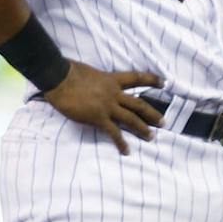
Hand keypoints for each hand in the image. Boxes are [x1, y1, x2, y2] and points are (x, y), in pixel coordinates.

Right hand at [44, 63, 163, 154]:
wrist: (58, 78)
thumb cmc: (68, 71)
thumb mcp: (88, 71)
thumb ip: (96, 78)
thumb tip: (92, 79)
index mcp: (112, 80)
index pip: (136, 78)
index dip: (151, 80)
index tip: (164, 83)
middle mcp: (114, 93)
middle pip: (138, 104)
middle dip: (152, 114)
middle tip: (163, 122)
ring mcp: (107, 106)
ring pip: (131, 119)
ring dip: (142, 129)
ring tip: (151, 137)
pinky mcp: (98, 118)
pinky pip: (113, 132)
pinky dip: (121, 142)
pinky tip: (126, 151)